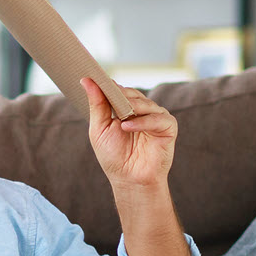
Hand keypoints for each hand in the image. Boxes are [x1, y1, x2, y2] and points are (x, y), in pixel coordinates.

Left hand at [81, 78, 177, 193]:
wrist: (129, 180)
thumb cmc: (113, 156)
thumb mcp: (100, 129)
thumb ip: (97, 105)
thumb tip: (87, 80)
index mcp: (126, 108)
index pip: (118, 90)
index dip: (108, 85)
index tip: (93, 76)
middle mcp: (143, 109)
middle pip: (132, 94)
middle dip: (120, 94)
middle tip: (109, 94)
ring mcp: (156, 117)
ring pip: (145, 103)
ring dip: (132, 107)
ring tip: (120, 117)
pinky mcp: (168, 128)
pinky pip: (157, 119)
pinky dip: (143, 122)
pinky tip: (127, 127)